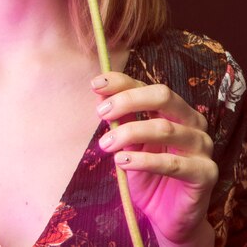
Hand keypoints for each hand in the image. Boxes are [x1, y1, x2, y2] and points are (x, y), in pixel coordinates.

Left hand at [91, 72, 217, 246]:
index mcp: (175, 110)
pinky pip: (172, 164)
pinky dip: (143, 161)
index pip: (147, 87)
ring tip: (105, 144)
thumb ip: (123, 120)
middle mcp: (193, 122)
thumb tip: (102, 97)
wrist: (166, 216)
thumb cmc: (147, 175)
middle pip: (162, 96)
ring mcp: (202, 146)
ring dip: (129, 133)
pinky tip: (122, 162)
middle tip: (101, 113)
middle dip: (128, 100)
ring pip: (164, 128)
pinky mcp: (205, 173)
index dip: (121, 83)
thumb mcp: (130, 144)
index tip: (95, 85)